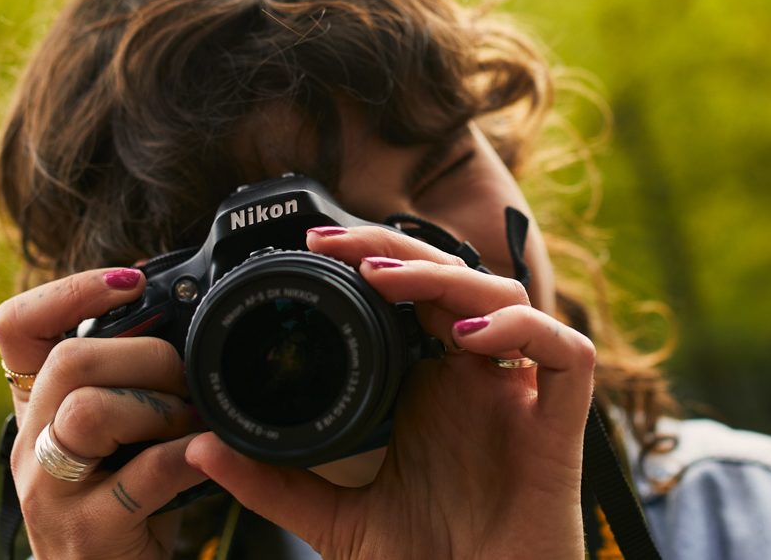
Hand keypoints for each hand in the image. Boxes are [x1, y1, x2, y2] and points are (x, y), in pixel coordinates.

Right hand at [0, 267, 207, 558]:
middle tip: (185, 379)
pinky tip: (209, 454)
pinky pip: (144, 474)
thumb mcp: (116, 437)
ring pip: (90, 411)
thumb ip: (130, 383)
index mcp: (36, 410)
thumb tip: (184, 312)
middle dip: (146, 355)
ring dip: (159, 406)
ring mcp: (51, 492)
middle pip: (68, 361)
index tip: (130, 282)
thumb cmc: (125, 506)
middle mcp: (30, 446)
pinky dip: (190, 455)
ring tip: (190, 422)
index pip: (15, 327)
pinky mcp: (88, 533)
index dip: (69, 291)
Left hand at [184, 226, 596, 558]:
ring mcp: (520, 401)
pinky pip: (569, 356)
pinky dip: (526, 331)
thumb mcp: (336, 522)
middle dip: (399, 250)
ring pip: (509, 300)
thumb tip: (201, 450)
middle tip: (337, 248)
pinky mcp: (560, 430)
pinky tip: (469, 337)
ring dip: (451, 279)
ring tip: (388, 283)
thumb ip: (276, 485)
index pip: (412, 295)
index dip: (374, 258)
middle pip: (456, 279)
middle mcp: (476, 383)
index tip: (313, 249)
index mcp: (431, 390)